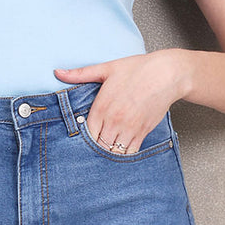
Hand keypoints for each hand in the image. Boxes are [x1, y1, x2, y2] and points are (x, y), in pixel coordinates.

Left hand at [53, 50, 184, 154]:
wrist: (167, 74)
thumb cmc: (138, 69)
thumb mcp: (107, 68)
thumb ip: (80, 74)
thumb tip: (57, 72)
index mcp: (102, 107)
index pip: (85, 133)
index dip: (81, 139)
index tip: (79, 140)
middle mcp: (114, 120)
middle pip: (98, 145)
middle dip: (93, 149)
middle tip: (89, 152)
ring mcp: (129, 128)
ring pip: (113, 151)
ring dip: (107, 154)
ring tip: (102, 154)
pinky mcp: (142, 132)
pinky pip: (130, 152)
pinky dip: (123, 155)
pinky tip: (118, 154)